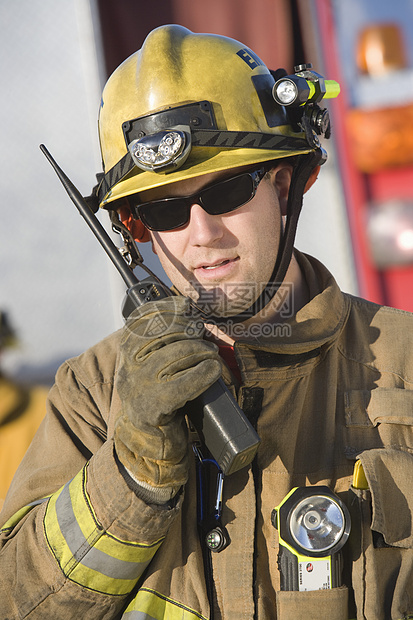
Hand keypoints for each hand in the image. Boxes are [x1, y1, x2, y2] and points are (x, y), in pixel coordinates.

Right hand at [114, 296, 221, 501]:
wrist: (149, 441)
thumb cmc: (158, 396)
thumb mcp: (152, 365)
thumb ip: (161, 341)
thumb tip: (188, 310)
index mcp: (126, 353)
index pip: (142, 320)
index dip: (166, 308)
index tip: (186, 306)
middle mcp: (129, 367)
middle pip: (162, 333)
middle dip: (187, 328)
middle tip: (202, 334)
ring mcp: (140, 387)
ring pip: (176, 354)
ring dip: (201, 349)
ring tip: (211, 353)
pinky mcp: (155, 406)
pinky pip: (184, 383)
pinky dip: (204, 373)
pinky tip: (214, 369)